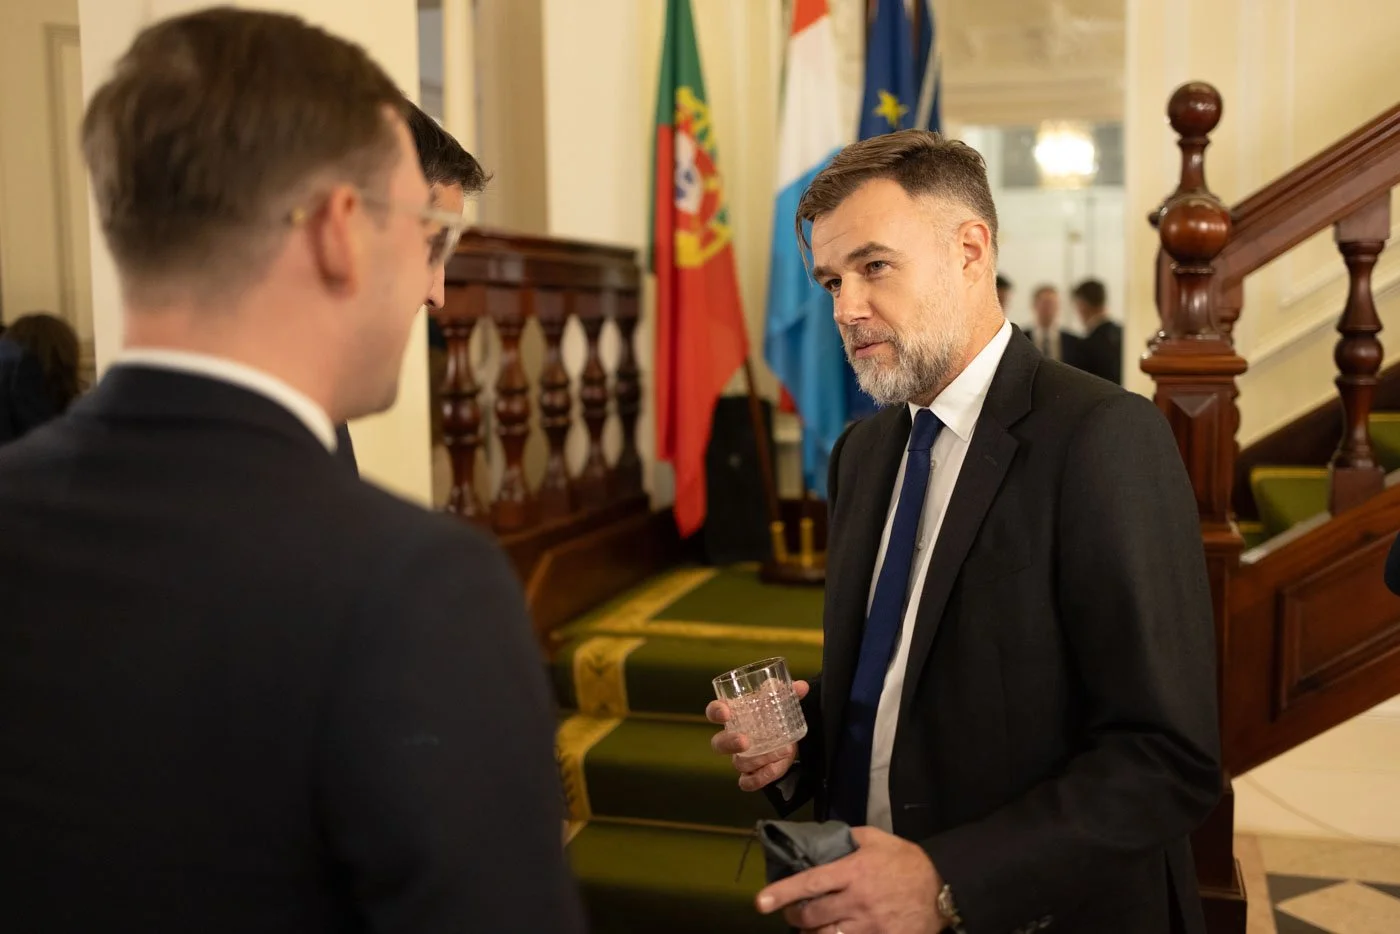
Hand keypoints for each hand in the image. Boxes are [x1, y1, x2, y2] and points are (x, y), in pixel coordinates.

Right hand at [706, 679, 808, 791]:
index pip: (714, 712)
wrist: (785, 739)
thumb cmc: (773, 716)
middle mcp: (732, 738)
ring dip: (760, 758)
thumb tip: (800, 686)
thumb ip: (788, 693)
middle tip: (745, 741)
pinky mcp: (750, 775)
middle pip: (718, 744)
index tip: (725, 711)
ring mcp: (740, 758)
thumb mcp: (779, 702)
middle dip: (730, 743)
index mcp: (735, 715)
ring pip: (739, 763)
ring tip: (782, 750)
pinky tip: (772, 770)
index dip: (716, 712)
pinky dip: (760, 778)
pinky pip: (747, 782)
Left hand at [755, 826, 943, 933]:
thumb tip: (823, 839)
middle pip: (812, 916)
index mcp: (853, 871)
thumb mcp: (878, 839)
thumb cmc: (907, 862)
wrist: (942, 891)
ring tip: (809, 927)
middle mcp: (857, 900)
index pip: (810, 883)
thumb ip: (848, 837)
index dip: (782, 893)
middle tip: (791, 913)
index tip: (761, 902)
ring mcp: (868, 926)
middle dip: (794, 916)